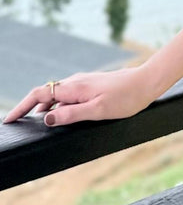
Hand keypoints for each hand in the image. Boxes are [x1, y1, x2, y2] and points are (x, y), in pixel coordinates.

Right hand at [2, 65, 156, 126]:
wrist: (147, 82)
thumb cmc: (127, 98)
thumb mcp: (98, 111)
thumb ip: (71, 114)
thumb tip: (45, 119)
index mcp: (73, 89)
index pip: (39, 95)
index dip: (22, 107)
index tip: (9, 119)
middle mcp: (75, 82)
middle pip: (45, 94)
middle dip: (29, 108)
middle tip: (19, 122)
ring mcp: (83, 83)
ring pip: (57, 95)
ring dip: (45, 108)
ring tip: (37, 123)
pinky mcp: (92, 85)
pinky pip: (69, 95)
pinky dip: (59, 105)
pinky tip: (63, 115)